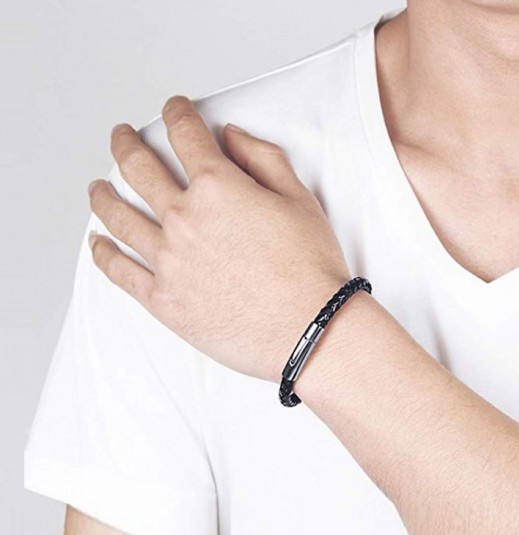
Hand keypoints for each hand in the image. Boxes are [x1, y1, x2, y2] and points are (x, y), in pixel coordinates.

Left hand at [88, 96, 350, 382]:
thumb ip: (262, 158)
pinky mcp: (163, 299)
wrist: (309, 329)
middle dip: (126, 144)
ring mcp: (168, 260)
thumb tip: (231, 136)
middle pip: (139, 169)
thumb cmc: (309, 269)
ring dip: (103, 196)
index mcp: (218, 188)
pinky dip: (103, 254)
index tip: (173, 108)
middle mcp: (184, 219)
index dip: (177, 113)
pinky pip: (120, 272)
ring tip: (97, 188)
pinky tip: (97, 243)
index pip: (186, 135)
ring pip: (119, 217)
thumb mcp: (299, 199)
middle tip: (120, 137)